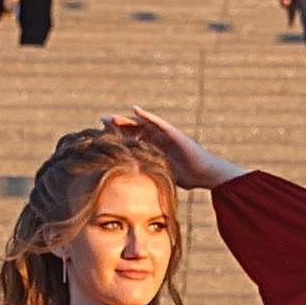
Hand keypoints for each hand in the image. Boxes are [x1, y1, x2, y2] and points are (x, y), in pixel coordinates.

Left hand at [104, 108, 245, 190]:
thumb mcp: (162, 176)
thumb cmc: (188, 178)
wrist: (205, 174)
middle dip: (117, 126)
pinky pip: (157, 122)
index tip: (100, 136)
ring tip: (111, 117)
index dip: (117, 137)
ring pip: (142, 124)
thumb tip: (134, 194)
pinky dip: (146, 115)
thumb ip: (151, 177)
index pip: (133, 140)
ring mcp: (165, 134)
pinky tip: (135, 110)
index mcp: (154, 148)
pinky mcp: (173, 132)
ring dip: (126, 119)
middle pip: (134, 129)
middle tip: (100, 122)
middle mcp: (158, 138)